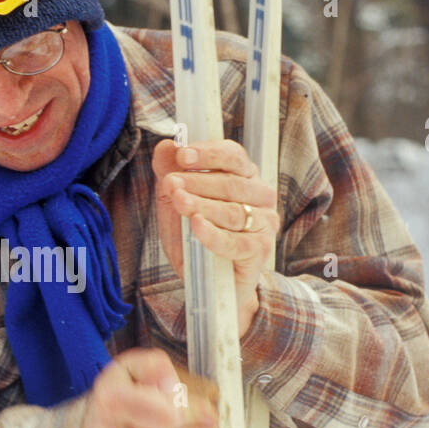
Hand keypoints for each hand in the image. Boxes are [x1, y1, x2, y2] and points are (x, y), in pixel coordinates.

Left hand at [152, 138, 279, 335]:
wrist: (209, 281)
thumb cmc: (195, 237)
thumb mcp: (176, 202)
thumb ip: (170, 173)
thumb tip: (165, 146)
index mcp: (244, 176)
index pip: (232, 156)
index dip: (208, 154)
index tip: (182, 155)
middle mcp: (260, 195)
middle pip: (231, 183)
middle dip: (197, 181)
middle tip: (171, 183)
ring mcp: (264, 223)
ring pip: (233, 211)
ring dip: (202, 205)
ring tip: (179, 202)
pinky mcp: (260, 249)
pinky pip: (235, 242)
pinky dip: (213, 234)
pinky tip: (196, 226)